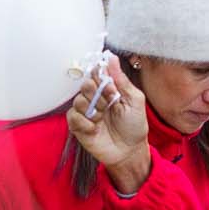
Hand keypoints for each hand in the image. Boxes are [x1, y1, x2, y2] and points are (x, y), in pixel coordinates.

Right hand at [67, 54, 151, 194]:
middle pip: (85, 85)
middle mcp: (95, 99)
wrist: (130, 151)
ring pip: (78, 101)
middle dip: (98, 94)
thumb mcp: (135, 100)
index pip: (96, 73)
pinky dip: (85, 123)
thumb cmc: (134, 126)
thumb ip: (122, 79)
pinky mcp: (78, 126)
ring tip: (103, 118)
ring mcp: (85, 112)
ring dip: (93, 110)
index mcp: (108, 90)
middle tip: (109, 104)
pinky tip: (95, 128)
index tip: (111, 87)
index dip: (101, 77)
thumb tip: (112, 58)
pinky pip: (73, 117)